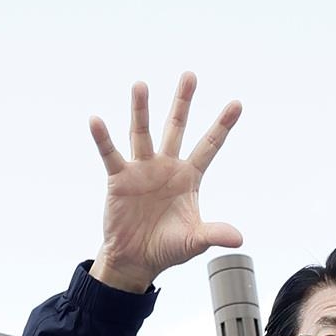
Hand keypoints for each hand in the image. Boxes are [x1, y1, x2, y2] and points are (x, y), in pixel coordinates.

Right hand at [89, 75, 243, 293]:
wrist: (135, 260)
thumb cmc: (166, 247)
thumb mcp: (193, 241)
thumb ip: (214, 234)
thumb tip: (239, 238)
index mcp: (188, 177)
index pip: (209, 146)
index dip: (222, 125)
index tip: (237, 103)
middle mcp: (165, 166)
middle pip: (175, 127)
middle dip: (183, 102)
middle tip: (190, 75)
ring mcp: (141, 170)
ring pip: (141, 133)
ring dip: (140, 110)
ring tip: (140, 85)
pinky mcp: (119, 179)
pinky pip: (110, 155)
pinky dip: (103, 139)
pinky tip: (96, 121)